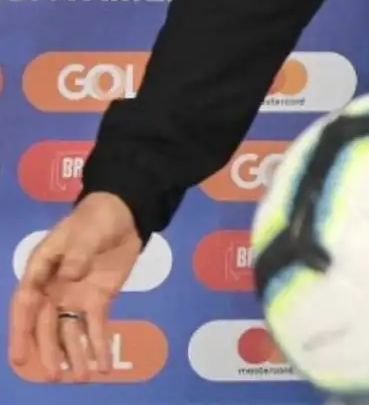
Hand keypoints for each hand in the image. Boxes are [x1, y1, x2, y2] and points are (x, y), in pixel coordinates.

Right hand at [8, 193, 141, 382]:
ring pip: (70, 331)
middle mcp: (53, 289)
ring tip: (81, 378)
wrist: (124, 213)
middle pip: (47, 324)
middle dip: (50, 351)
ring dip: (74, 354)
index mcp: (40, 270)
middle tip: (55, 376)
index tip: (19, 358)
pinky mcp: (98, 300)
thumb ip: (77, 254)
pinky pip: (96, 326)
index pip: (26, 304)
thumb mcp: (85, 232)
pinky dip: (99, 345)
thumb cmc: (95, 219)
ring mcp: (75, 296)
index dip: (21, 332)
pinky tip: (104, 366)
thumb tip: (70, 275)